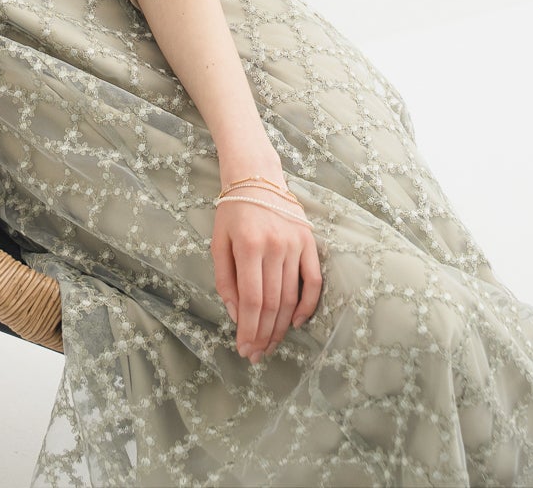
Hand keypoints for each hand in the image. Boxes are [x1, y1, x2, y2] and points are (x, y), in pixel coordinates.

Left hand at [211, 174, 322, 363]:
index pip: (252, 299)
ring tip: (270, 345)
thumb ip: (224, 279)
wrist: (257, 177)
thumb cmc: (232, 212)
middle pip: (273, 303)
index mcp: (249, 245)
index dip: (248, 329)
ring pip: (292, 297)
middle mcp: (275, 246)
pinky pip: (314, 281)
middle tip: (256, 355)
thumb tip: (235, 315)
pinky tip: (295, 323)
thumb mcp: (218, 241)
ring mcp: (296, 244)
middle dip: (263, 334)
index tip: (244, 349)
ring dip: (281, 327)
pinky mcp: (310, 242)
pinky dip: (307, 305)